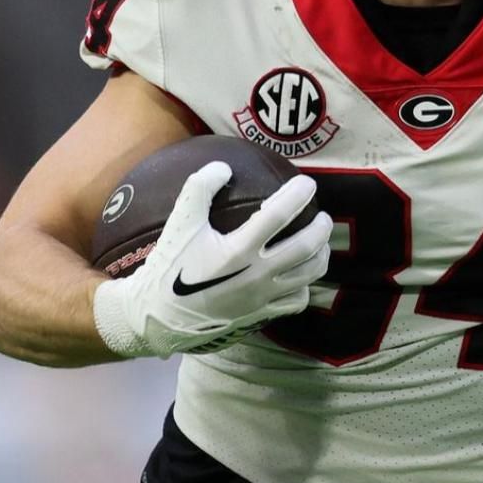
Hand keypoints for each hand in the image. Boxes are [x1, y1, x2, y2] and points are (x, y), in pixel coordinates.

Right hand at [94, 162, 331, 356]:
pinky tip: (300, 276)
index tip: (308, 183)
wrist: (160, 316)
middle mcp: (256, 274)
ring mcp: (262, 297)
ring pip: (309, 275)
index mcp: (237, 249)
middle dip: (322, 228)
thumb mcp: (179, 223)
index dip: (298, 195)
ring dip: (321, 255)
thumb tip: (224, 166)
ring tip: (320, 243)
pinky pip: (297, 301)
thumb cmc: (170, 266)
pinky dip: (305, 286)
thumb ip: (199, 189)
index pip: (279, 215)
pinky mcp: (262, 314)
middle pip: (306, 247)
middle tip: (323, 215)